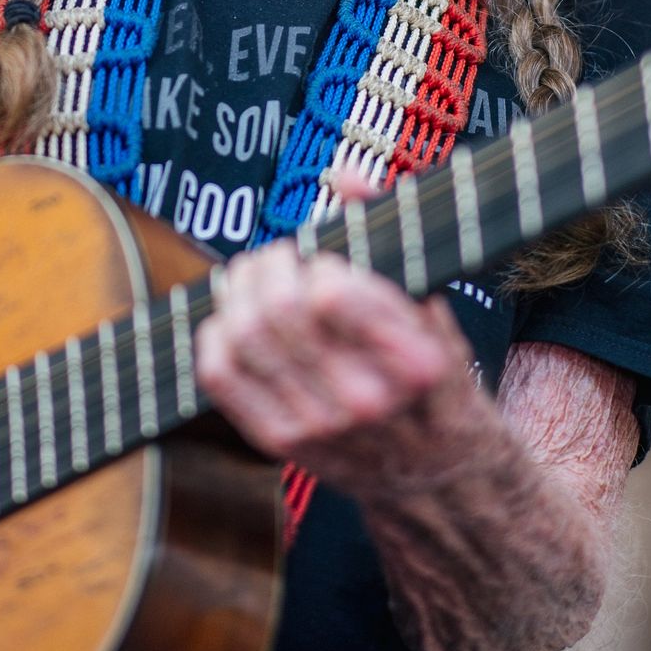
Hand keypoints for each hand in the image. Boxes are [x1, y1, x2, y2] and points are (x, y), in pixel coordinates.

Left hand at [193, 240, 486, 495]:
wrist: (436, 474)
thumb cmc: (436, 378)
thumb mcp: (435, 306)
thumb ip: (393, 233)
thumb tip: (343, 176)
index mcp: (415, 361)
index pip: (330, 293)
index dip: (315, 263)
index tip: (323, 260)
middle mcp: (366, 400)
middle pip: (277, 310)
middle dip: (268, 265)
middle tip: (278, 257)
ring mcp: (319, 426)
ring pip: (243, 337)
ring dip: (237, 291)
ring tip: (251, 278)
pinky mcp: (281, 442)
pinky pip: (219, 375)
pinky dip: (213, 333)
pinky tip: (231, 318)